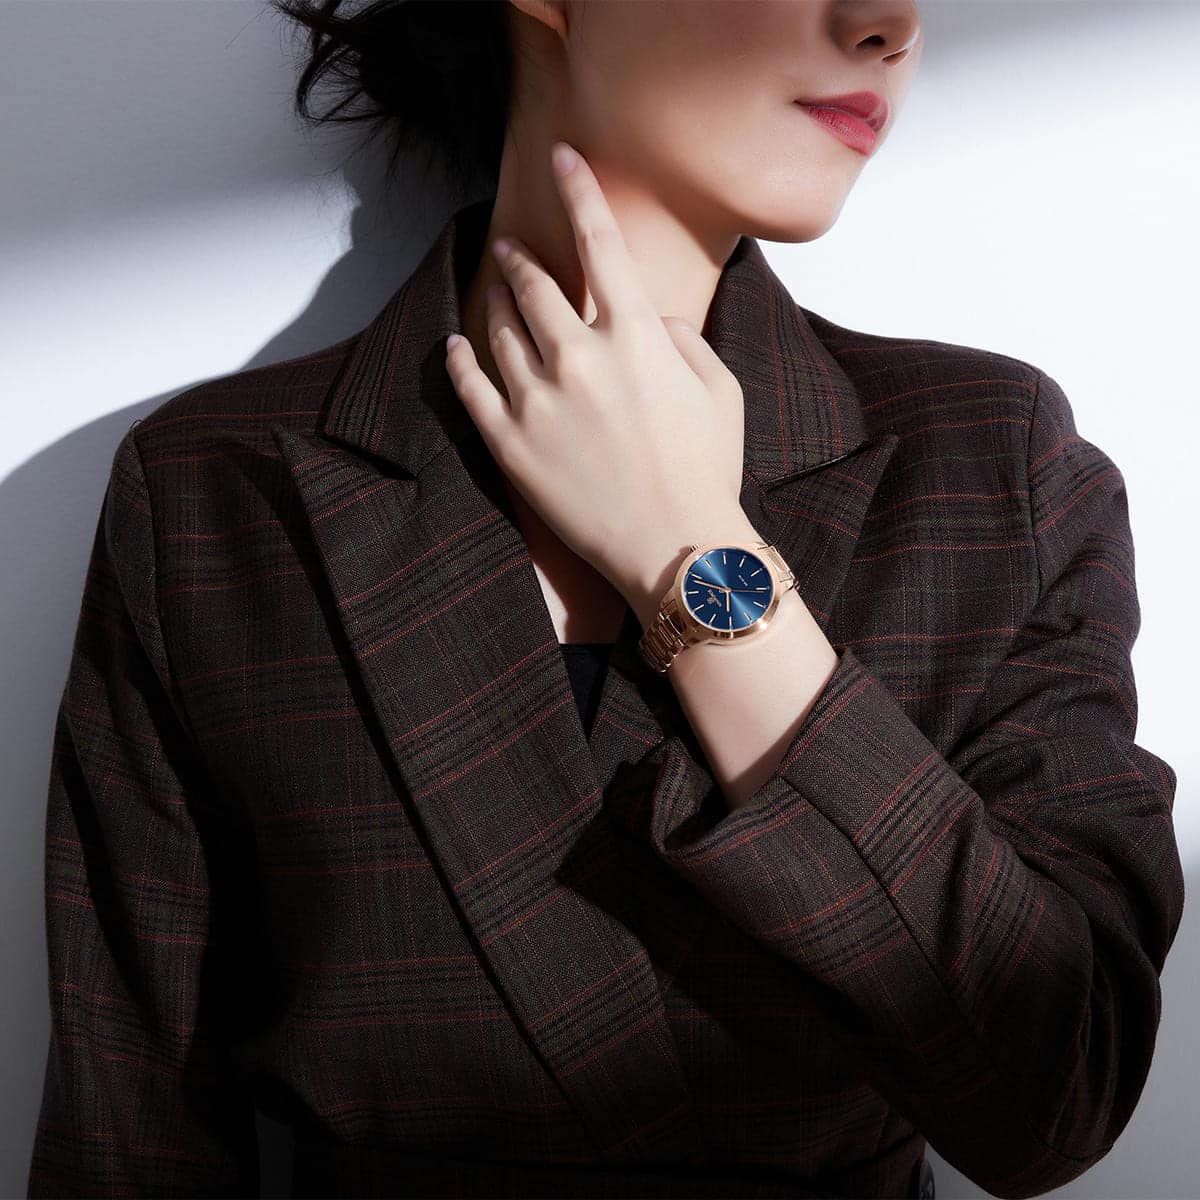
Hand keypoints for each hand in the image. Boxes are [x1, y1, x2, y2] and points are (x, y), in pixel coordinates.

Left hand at [443, 140, 747, 602]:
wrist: (676, 548)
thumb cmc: (708, 471)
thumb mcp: (722, 392)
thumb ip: (686, 340)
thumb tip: (657, 321)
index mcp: (636, 336)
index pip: (600, 243)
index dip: (579, 191)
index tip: (561, 156)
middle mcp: (580, 357)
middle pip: (535, 285)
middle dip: (520, 258)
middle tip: (510, 248)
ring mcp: (537, 400)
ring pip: (500, 329)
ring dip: (495, 301)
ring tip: (494, 289)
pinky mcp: (509, 444)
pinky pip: (471, 387)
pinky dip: (461, 359)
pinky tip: (458, 344)